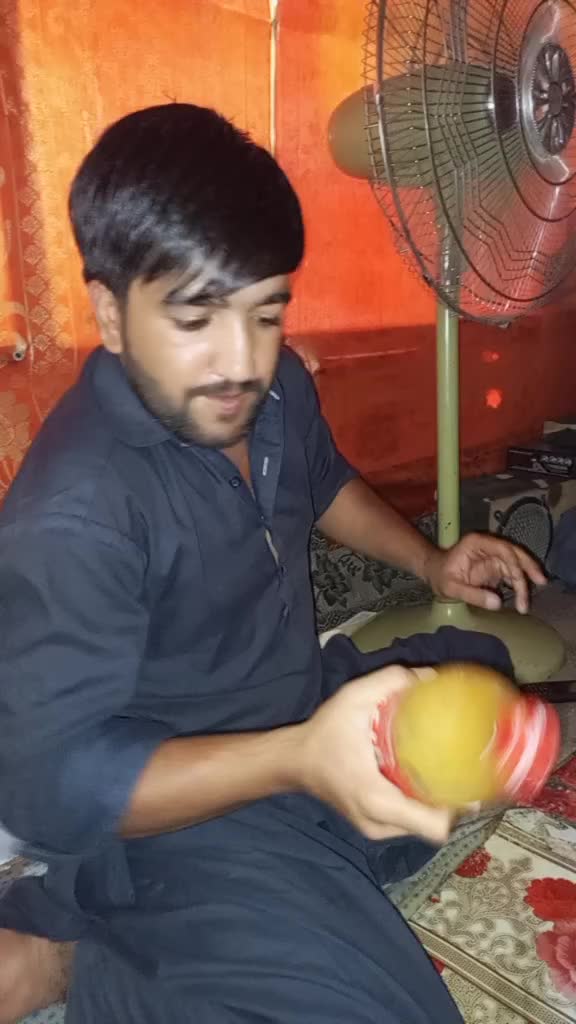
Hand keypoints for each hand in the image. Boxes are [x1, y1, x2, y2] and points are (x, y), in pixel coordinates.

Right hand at [296, 665, 452, 844]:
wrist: (293, 762)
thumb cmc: (323, 734)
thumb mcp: (352, 698)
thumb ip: (389, 683)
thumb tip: (429, 677)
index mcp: (377, 799)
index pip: (432, 825)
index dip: (458, 810)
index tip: (471, 784)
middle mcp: (378, 823)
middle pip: (432, 828)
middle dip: (453, 805)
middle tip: (467, 773)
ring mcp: (374, 829)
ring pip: (420, 827)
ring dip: (437, 807)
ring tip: (451, 775)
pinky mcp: (371, 826)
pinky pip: (406, 822)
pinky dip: (419, 805)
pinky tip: (424, 779)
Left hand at [423, 532, 545, 613]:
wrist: (434, 573)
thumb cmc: (439, 576)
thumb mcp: (451, 587)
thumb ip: (472, 594)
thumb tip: (498, 603)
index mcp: (477, 543)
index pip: (503, 549)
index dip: (514, 563)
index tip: (518, 581)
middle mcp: (488, 546)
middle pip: (514, 553)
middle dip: (528, 568)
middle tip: (540, 582)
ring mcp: (493, 556)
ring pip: (516, 564)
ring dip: (524, 581)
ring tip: (525, 604)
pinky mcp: (496, 566)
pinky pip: (512, 574)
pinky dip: (518, 586)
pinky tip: (521, 601)